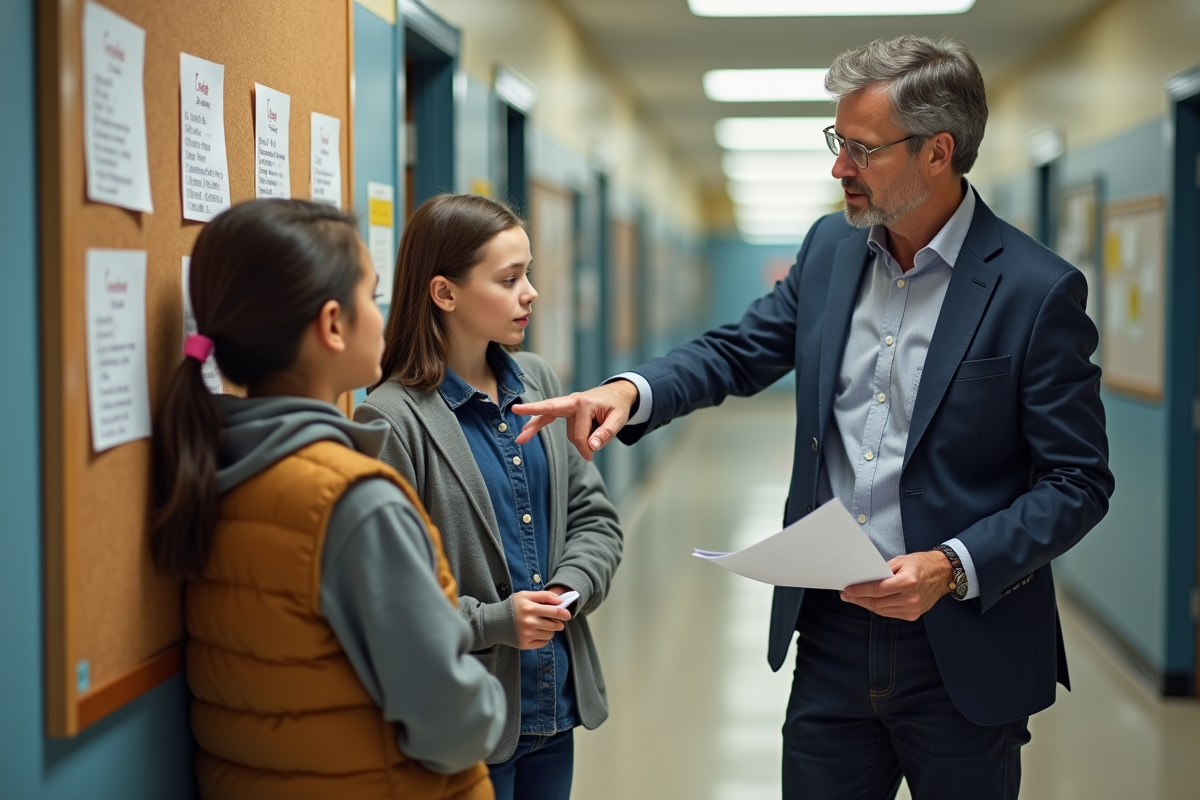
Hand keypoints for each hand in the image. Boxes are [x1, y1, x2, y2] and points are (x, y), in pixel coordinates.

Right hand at [512, 380, 638, 460]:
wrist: (618, 393)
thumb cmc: (618, 406)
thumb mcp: (619, 420)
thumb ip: (606, 434)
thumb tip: (591, 447)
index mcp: (585, 403)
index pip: (579, 434)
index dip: (585, 448)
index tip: (590, 457)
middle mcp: (573, 400)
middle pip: (551, 414)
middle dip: (534, 419)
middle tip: (518, 426)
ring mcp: (567, 402)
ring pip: (561, 427)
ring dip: (576, 435)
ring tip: (594, 429)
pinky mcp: (564, 407)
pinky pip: (548, 415)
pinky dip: (536, 422)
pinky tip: (524, 432)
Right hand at [512, 590, 571, 649]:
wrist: (494, 622)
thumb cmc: (512, 606)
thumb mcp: (525, 595)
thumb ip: (544, 595)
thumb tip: (560, 601)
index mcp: (530, 608)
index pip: (555, 611)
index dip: (564, 613)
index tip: (568, 614)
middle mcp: (529, 623)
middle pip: (554, 625)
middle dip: (559, 623)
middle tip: (557, 621)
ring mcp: (527, 635)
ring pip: (550, 634)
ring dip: (550, 630)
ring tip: (543, 625)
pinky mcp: (524, 644)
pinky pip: (543, 643)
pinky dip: (544, 638)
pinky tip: (537, 632)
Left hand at [839, 551, 952, 620]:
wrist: (943, 574)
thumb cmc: (921, 564)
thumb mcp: (901, 561)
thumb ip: (883, 571)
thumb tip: (864, 579)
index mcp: (908, 582)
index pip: (876, 590)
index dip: (859, 591)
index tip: (846, 591)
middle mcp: (910, 598)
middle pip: (876, 603)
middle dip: (858, 599)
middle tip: (846, 596)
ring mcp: (912, 609)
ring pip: (881, 610)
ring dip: (866, 605)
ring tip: (855, 599)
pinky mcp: (913, 615)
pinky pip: (889, 613)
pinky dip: (878, 608)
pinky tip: (870, 602)